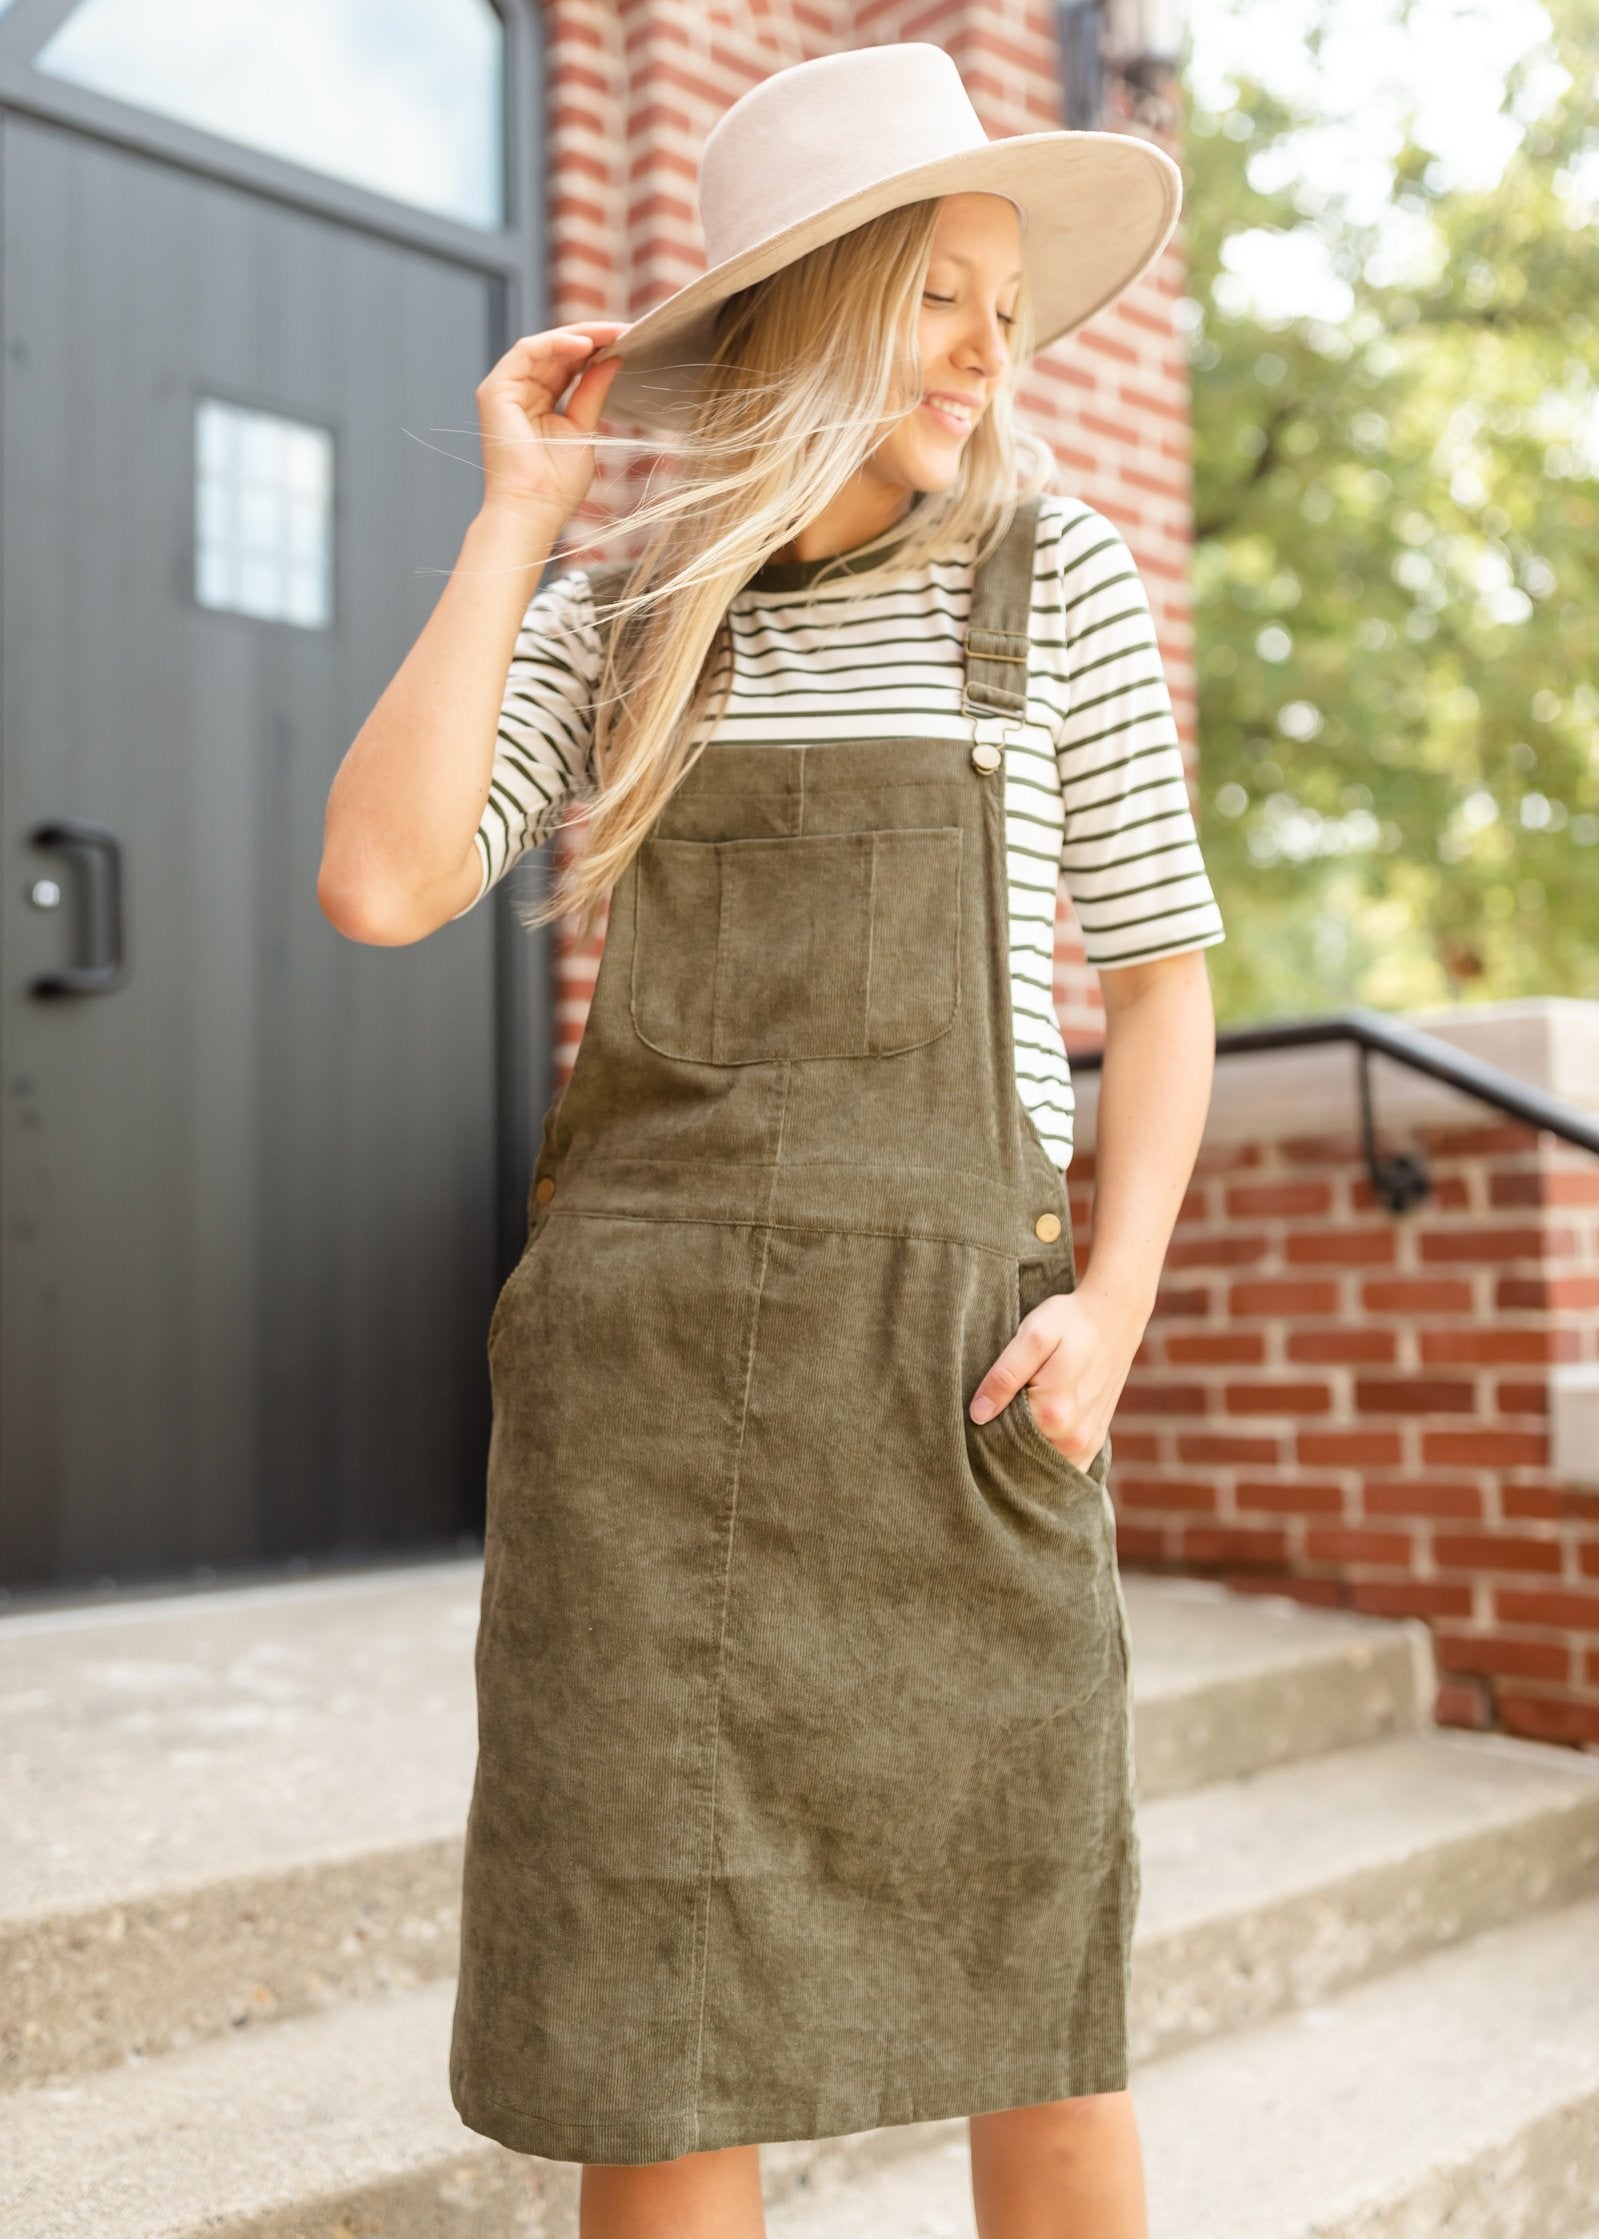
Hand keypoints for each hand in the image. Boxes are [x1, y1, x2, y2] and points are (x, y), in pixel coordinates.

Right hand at [475, 320, 630, 525]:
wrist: (534, 510)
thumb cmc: (556, 485)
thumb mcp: (584, 428)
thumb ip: (593, 391)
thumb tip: (613, 360)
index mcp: (541, 403)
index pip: (568, 364)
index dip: (597, 349)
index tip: (628, 341)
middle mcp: (521, 392)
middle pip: (557, 351)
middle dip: (592, 337)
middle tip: (625, 329)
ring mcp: (506, 389)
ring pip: (542, 346)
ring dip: (578, 335)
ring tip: (610, 333)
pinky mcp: (495, 390)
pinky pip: (527, 352)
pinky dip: (556, 343)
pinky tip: (585, 344)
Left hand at [967, 1284, 1136, 1470]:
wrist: (1114, 1316)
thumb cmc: (1069, 1321)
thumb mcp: (1032, 1337)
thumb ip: (1004, 1377)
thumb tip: (978, 1415)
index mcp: (1053, 1413)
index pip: (1001, 1439)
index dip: (986, 1425)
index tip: (981, 1408)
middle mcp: (1073, 1438)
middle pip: (1020, 1454)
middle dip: (1004, 1439)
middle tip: (1000, 1406)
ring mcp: (1087, 1444)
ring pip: (1040, 1462)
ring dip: (1024, 1448)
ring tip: (1019, 1413)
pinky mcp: (1094, 1441)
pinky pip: (1062, 1465)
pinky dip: (1045, 1455)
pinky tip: (1035, 1432)